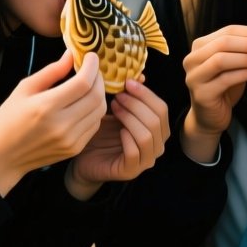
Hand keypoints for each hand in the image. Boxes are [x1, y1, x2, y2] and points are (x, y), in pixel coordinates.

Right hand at [0, 51, 107, 196]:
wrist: (3, 157)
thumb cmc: (9, 119)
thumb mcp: (24, 89)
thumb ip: (51, 71)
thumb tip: (71, 55)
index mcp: (46, 106)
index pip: (83, 83)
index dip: (92, 66)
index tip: (90, 56)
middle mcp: (62, 125)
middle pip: (96, 96)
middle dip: (99, 78)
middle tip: (92, 69)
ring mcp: (71, 139)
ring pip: (100, 111)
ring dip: (99, 93)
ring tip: (89, 84)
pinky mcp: (75, 149)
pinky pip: (94, 124)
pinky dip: (94, 110)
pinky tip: (84, 103)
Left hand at [66, 79, 172, 197]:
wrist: (83, 159)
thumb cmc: (101, 133)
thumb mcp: (116, 110)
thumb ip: (129, 96)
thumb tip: (140, 75)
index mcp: (157, 130)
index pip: (162, 109)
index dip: (146, 94)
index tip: (128, 82)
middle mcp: (156, 146)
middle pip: (157, 120)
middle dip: (137, 104)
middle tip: (118, 96)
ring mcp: (145, 161)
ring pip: (147, 135)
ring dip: (130, 117)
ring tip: (114, 108)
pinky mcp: (130, 172)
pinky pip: (135, 153)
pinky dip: (127, 138)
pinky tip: (116, 129)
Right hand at [182, 26, 246, 160]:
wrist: (211, 117)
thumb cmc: (224, 88)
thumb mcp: (233, 64)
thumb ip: (243, 50)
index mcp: (200, 46)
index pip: (227, 31)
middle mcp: (192, 59)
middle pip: (223, 43)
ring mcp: (194, 77)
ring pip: (221, 59)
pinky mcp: (201, 94)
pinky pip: (225, 79)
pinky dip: (244, 73)